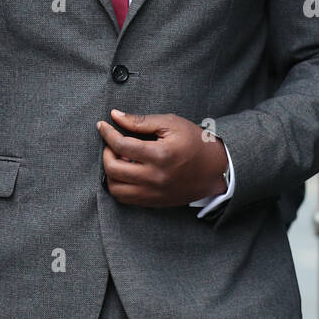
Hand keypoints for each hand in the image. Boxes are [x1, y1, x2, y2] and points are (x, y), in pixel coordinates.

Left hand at [98, 110, 227, 206]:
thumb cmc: (195, 142)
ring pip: (115, 188)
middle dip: (106, 153)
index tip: (102, 125)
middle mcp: (155, 177)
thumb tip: (115, 115)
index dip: (107, 133)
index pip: (121, 145)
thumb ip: (141, 121)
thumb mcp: (171, 124)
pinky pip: (125, 199)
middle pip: (113, 169)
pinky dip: (119, 185)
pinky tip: (126, 172)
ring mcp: (154, 193)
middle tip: (112, 144)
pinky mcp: (154, 202)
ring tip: (119, 159)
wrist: (216, 169)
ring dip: (110, 172)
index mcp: (160, 155)